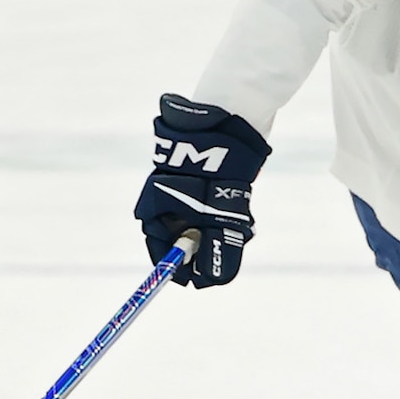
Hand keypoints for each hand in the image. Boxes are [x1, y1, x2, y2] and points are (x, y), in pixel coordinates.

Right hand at [133, 94, 271, 287]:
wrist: (232, 116)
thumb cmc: (215, 161)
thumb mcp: (215, 211)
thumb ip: (214, 245)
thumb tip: (214, 279)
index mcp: (155, 204)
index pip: (161, 246)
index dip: (179, 267)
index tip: (201, 281)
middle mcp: (168, 197)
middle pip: (184, 238)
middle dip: (207, 250)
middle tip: (229, 254)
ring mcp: (188, 187)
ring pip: (204, 225)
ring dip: (222, 233)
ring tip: (239, 229)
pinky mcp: (210, 180)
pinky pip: (217, 210)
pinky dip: (230, 217)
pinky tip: (244, 216)